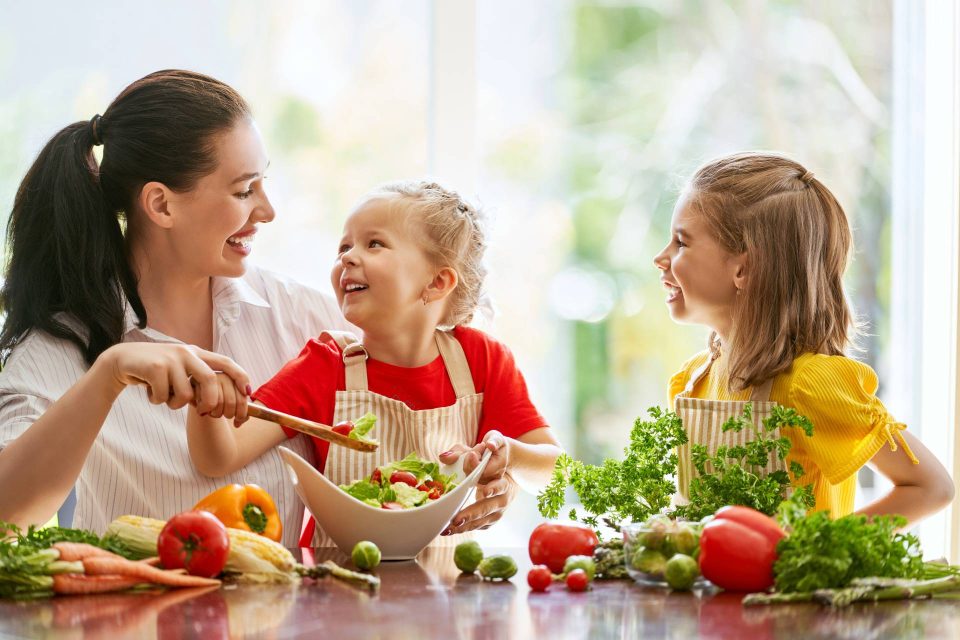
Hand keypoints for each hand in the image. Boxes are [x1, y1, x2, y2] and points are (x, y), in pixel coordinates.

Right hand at [100, 343, 249, 418]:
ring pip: (185, 394)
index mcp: (195, 353)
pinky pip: (164, 397)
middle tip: (203, 412)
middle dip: (210, 401)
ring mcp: (170, 359)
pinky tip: (149, 390)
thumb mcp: (179, 370)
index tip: (248, 392)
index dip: (239, 376)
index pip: (224, 362)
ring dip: (174, 404)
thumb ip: (196, 379)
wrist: (122, 361)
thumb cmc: (155, 371)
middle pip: (209, 380)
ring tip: (163, 396)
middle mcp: (186, 353)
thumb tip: (220, 401)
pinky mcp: (155, 367)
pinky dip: (158, 401)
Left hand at [439, 431, 514, 534]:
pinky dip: (463, 529)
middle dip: (472, 514)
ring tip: (447, 528)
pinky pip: (477, 527)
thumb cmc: (485, 463)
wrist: (504, 477)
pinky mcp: (490, 520)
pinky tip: (448, 530)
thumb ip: (460, 452)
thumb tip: (445, 457)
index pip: (500, 485)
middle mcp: (503, 499)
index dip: (493, 489)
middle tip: (456, 519)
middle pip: (489, 507)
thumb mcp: (475, 452)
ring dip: (465, 526)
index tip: (483, 492)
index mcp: (503, 481)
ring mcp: (497, 512)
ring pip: (482, 521)